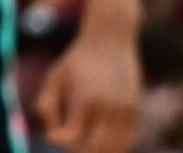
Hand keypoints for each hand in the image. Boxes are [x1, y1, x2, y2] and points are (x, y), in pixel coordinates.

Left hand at [37, 0, 141, 152]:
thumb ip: (46, 107)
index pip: (72, 135)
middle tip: (71, 145)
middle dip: (81, 151)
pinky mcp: (136, 111)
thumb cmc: (76, 61)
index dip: (59, 139)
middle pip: (96, 149)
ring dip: (99, 151)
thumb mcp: (54, 77)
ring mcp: (126, 111)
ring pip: (115, 148)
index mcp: (85, 98)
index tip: (52, 136)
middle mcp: (109, 107)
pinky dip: (114, 146)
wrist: (110, 40)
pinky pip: (127, 140)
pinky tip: (99, 140)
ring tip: (84, 143)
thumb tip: (51, 137)